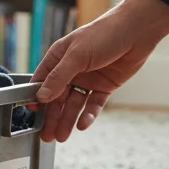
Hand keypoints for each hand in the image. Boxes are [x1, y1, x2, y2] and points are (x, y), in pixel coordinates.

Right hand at [30, 0, 168, 142]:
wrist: (138, 31)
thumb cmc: (104, 34)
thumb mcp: (77, 55)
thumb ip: (59, 77)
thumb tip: (41, 97)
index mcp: (58, 59)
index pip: (42, 82)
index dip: (36, 98)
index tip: (31, 114)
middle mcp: (71, 70)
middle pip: (57, 98)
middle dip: (51, 117)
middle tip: (46, 136)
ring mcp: (87, 80)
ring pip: (74, 105)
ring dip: (67, 120)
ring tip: (61, 137)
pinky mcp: (104, 87)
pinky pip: (93, 104)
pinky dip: (88, 115)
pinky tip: (83, 125)